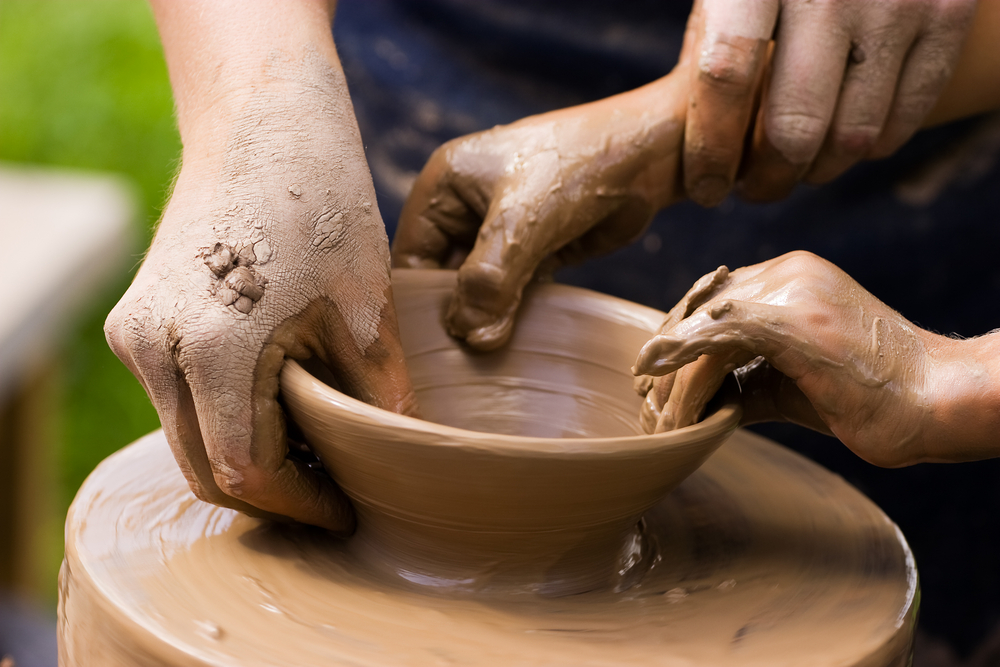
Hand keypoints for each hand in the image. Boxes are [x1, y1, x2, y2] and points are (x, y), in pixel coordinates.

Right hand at [105, 12, 415, 532]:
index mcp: (212, 349)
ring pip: (188, 437)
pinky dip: (226, 420)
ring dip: (248, 458)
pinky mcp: (140, 320)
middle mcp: (154, 348)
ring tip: (317, 452)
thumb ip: (378, 397)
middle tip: (335, 492)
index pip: (246, 472)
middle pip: (205, 467)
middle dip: (273, 492)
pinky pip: (179, 399)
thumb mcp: (366, 309)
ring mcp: (138, 333)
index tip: (346, 511)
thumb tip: (397, 461)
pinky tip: (282, 410)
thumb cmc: (323, 202)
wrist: (264, 123)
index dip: (300, 504)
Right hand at [392, 71, 688, 349]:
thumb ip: (490, 281)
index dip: (421, 301)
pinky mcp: (532, 250)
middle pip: (442, 277)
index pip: (411, 257)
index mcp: (443, 187)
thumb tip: (470, 339)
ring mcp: (499, 231)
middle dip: (457, 314)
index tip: (434, 346)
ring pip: (478, 289)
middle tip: (467, 358)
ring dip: (488, 318)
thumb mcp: (524, 223)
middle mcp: (464, 208)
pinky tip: (520, 338)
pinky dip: (514, 313)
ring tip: (494, 354)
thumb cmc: (578, 167)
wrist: (649, 154)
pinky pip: (511, 291)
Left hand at [633, 251, 999, 466]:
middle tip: (644, 396)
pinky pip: (717, 333)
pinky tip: (653, 371)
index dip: (679, 339)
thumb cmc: (872, 396)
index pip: (714, 302)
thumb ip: (748, 380)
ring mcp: (790, 292)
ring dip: (672, 371)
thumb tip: (704, 400)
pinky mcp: (792, 320)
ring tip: (654, 410)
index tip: (654, 376)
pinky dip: (680, 355)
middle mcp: (787, 274)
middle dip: (667, 355)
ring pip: (703, 324)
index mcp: (791, 278)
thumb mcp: (792, 383)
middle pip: (700, 308)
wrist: (937, 401)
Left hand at [683, 0, 976, 204]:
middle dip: (768, 178)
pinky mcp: (948, 14)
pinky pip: (902, 120)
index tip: (704, 186)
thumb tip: (699, 139)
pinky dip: (868, 148)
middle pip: (794, 126)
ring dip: (817, 171)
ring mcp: (896, 1)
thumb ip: (714, 47)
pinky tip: (843, 142)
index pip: (725, 76)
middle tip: (755, 189)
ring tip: (796, 166)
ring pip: (851, 137)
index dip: (711, 147)